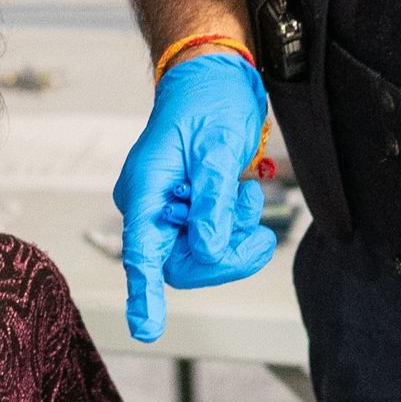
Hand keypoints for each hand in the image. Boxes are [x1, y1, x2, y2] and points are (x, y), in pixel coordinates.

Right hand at [112, 50, 274, 341]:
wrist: (216, 73)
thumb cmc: (209, 97)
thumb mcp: (217, 146)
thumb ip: (212, 201)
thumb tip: (210, 248)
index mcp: (145, 186)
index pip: (142, 250)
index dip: (144, 292)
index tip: (147, 328)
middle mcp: (150, 202)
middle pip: (182, 261)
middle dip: (224, 253)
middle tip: (258, 234)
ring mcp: (168, 206)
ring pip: (202, 252)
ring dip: (233, 232)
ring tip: (246, 192)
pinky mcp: (187, 207)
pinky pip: (211, 237)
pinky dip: (235, 222)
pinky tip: (241, 189)